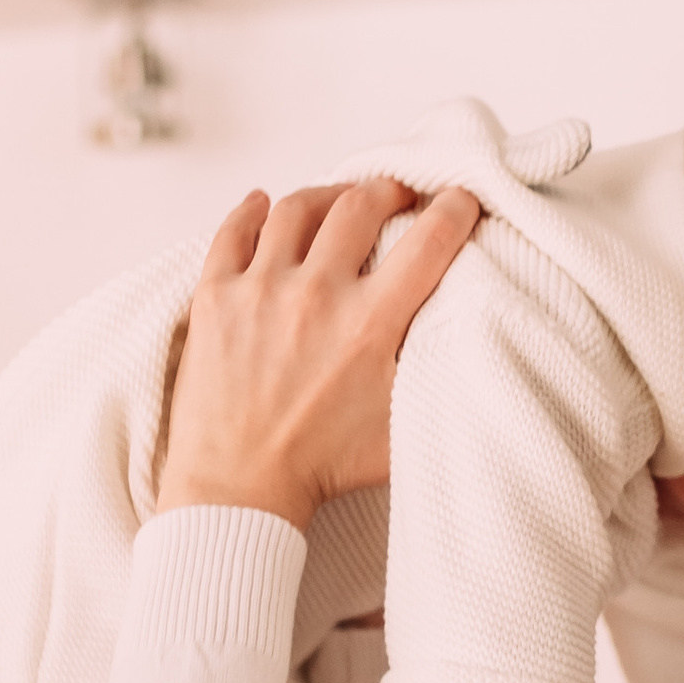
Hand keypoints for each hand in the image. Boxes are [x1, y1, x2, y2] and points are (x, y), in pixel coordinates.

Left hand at [158, 177, 482, 531]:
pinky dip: (250, 211)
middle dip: (387, 192)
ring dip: (325, 196)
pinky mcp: (214, 298)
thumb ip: (433, 377)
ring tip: (336, 202)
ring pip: (296, 208)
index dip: (453, 209)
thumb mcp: (401, 427)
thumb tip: (469, 344)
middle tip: (394, 197)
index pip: (428, 242)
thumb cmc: (321, 468)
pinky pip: (231, 232)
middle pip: (360, 206)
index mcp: (369, 325)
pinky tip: (262, 206)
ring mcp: (259, 290)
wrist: (239, 490)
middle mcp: (315, 295)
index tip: (458, 199)